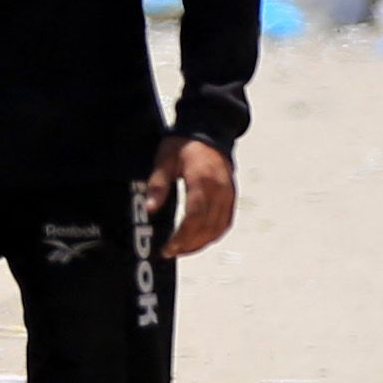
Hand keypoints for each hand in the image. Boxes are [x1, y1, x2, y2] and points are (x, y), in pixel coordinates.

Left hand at [149, 136, 235, 257]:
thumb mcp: (164, 160)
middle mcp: (219, 190)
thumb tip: (150, 208)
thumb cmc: (183, 144)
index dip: (182, 237)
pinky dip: (215, 234)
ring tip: (184, 249)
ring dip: (202, 242)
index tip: (168, 248)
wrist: (208, 130)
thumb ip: (158, 185)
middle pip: (208, 227)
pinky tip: (201, 239)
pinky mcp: (232, 195)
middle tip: (172, 252)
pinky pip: (226, 221)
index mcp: (202, 181)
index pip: (194, 218)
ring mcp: (228, 193)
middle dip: (190, 244)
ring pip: (219, 227)